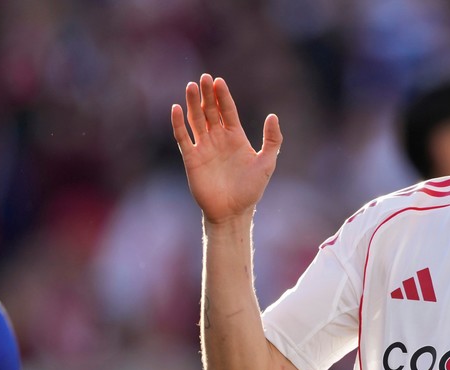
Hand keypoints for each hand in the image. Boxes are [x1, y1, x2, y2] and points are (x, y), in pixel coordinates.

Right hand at [171, 73, 282, 225]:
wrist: (233, 212)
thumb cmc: (251, 189)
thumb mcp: (267, 162)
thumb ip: (272, 140)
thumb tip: (273, 116)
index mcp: (235, 137)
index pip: (227, 110)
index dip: (223, 96)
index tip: (219, 81)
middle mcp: (218, 138)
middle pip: (210, 111)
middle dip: (207, 95)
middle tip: (204, 77)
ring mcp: (204, 147)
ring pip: (196, 120)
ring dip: (193, 104)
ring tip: (191, 87)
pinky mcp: (192, 158)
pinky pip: (183, 138)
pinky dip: (178, 123)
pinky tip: (176, 109)